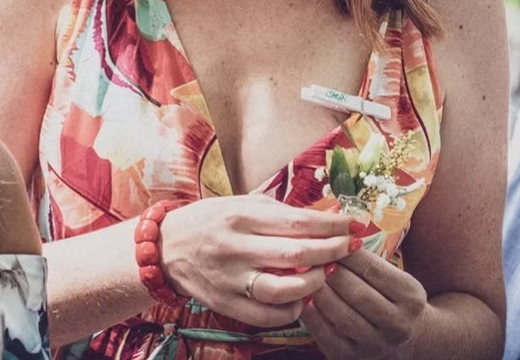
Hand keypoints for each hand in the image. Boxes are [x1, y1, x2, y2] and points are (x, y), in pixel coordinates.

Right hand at [158, 194, 356, 327]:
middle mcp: (234, 246)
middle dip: (331, 252)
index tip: (353, 225)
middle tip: (349, 249)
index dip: (331, 225)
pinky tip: (300, 299)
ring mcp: (229, 278)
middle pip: (296, 255)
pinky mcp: (224, 303)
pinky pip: (267, 315)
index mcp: (240, 215)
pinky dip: (291, 310)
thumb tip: (328, 215)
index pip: (297, 222)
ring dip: (314, 284)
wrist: (166, 247)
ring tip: (324, 274)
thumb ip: (282, 211)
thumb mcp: (242, 204)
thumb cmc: (212, 221)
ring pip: (284, 289)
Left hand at [299, 248, 428, 357]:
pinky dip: (312, 316)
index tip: (328, 241)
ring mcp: (376, 345)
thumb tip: (333, 235)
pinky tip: (304, 300)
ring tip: (307, 277)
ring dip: (319, 292)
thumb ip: (368, 262)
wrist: (414, 341)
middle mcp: (397, 324)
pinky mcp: (354, 358)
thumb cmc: (395, 300)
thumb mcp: (395, 278)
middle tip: (312, 258)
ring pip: (341, 315)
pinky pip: (327, 336)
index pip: (372, 269)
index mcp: (409, 296)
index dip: (346, 254)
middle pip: (356, 292)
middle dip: (330, 272)